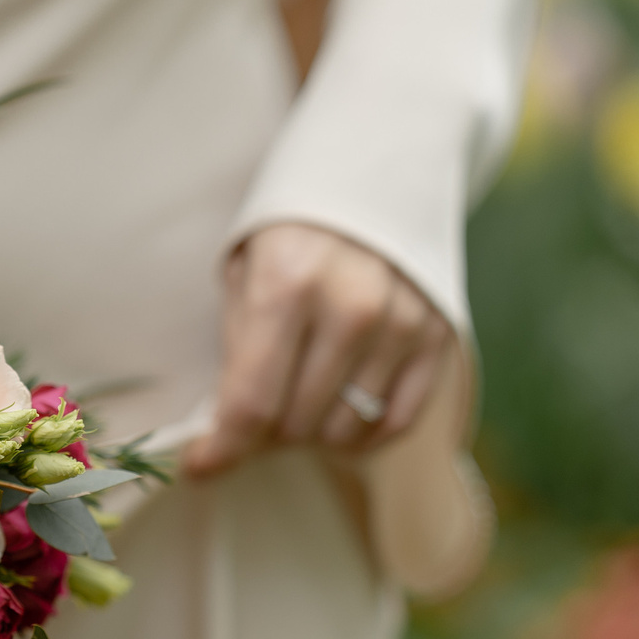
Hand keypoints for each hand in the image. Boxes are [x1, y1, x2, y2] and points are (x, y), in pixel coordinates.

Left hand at [184, 222, 452, 478]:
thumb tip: (226, 431)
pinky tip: (342, 409)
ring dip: (313, 431)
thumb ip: (238, 350)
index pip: (252, 403)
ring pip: (345, 432)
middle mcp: (352, 307)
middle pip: (297, 425)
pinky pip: (396, 423)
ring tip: (301, 394)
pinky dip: (362, 434)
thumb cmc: (293, 228)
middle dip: (266, 430)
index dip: (222, 449)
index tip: (201, 466)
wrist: (374, 172)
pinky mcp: (437, 334)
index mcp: (288, 283)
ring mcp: (401, 323)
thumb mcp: (245, 269)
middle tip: (260, 404)